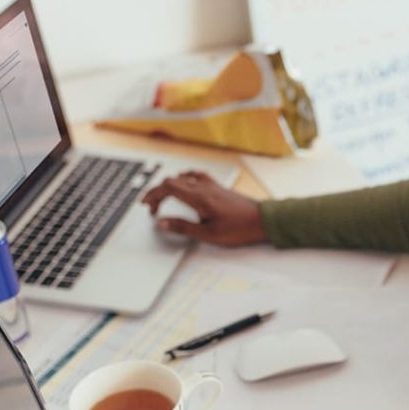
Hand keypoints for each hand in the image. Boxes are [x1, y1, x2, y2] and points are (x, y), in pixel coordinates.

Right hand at [140, 170, 267, 245]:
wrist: (263, 220)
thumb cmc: (239, 228)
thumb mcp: (208, 234)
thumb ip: (183, 227)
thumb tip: (162, 223)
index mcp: (199, 197)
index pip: (168, 188)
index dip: (152, 194)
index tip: (146, 205)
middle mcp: (204, 187)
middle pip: (173, 181)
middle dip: (158, 193)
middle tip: (153, 208)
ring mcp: (212, 185)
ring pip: (184, 178)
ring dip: (170, 186)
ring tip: (165, 199)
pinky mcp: (219, 187)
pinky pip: (196, 176)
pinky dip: (185, 179)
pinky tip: (185, 185)